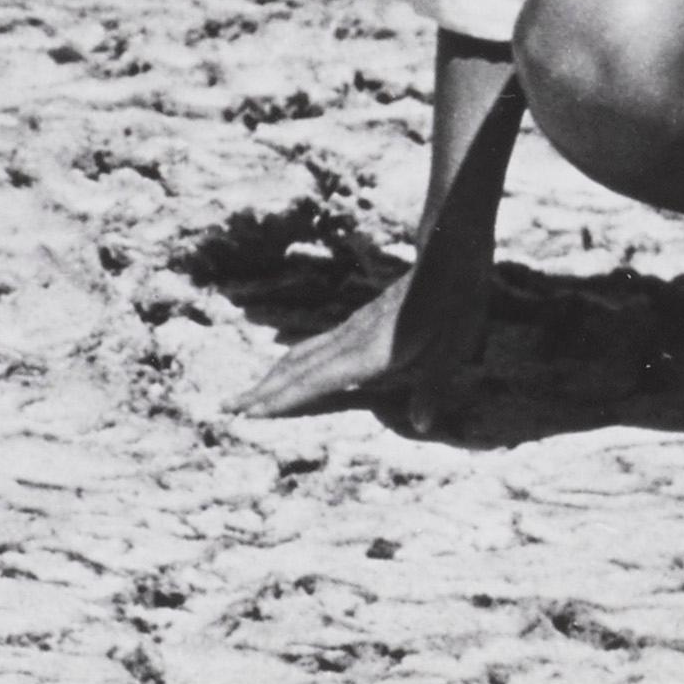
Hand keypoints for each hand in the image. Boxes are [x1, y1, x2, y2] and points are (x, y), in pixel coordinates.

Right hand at [232, 260, 488, 432]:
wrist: (445, 259)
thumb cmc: (454, 306)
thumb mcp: (454, 349)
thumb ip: (433, 388)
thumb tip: (420, 425)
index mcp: (372, 351)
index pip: (318, 379)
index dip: (285, 398)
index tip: (252, 411)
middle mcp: (352, 340)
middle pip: (297, 368)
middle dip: (263, 390)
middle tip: (229, 407)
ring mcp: (350, 330)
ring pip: (300, 355)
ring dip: (271, 377)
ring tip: (249, 394)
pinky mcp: (354, 325)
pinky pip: (312, 347)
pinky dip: (289, 363)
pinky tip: (285, 369)